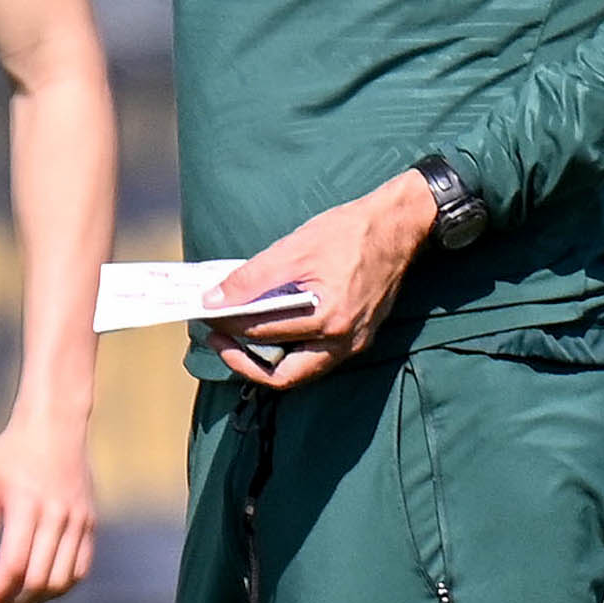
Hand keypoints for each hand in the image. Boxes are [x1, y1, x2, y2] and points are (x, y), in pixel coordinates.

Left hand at [0, 414, 97, 602]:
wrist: (57, 424)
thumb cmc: (14, 452)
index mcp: (27, 505)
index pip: (14, 565)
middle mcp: (58, 516)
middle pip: (39, 580)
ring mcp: (79, 521)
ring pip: (62, 581)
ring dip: (35, 601)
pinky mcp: (91, 524)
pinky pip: (81, 569)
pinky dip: (60, 587)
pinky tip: (38, 589)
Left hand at [210, 172, 442, 391]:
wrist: (398, 226)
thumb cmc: (349, 233)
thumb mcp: (293, 248)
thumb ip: (251, 278)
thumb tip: (214, 300)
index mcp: (328, 318)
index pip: (263, 334)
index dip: (227, 325)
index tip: (205, 314)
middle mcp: (344, 341)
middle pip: (284, 376)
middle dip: (243, 362)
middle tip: (216, 339)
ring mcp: (354, 344)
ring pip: (300, 372)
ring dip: (265, 361)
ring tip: (237, 338)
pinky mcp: (359, 339)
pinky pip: (316, 359)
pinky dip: (289, 350)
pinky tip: (269, 332)